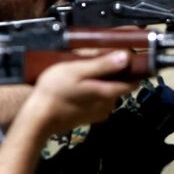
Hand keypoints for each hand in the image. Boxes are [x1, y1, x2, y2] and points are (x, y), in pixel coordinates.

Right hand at [21, 52, 139, 139]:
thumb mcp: (77, 70)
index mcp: (108, 92)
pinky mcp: (90, 117)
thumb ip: (102, 64)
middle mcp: (109, 104)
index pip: (134, 80)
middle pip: (121, 84)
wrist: (38, 118)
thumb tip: (126, 57)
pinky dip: (94, 91)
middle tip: (98, 59)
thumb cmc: (55, 91)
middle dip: (114, 72)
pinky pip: (98, 100)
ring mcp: (99, 112)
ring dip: (102, 81)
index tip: (128, 55)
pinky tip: (80, 86)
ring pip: (108, 92)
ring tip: (86, 71)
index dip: (134, 68)